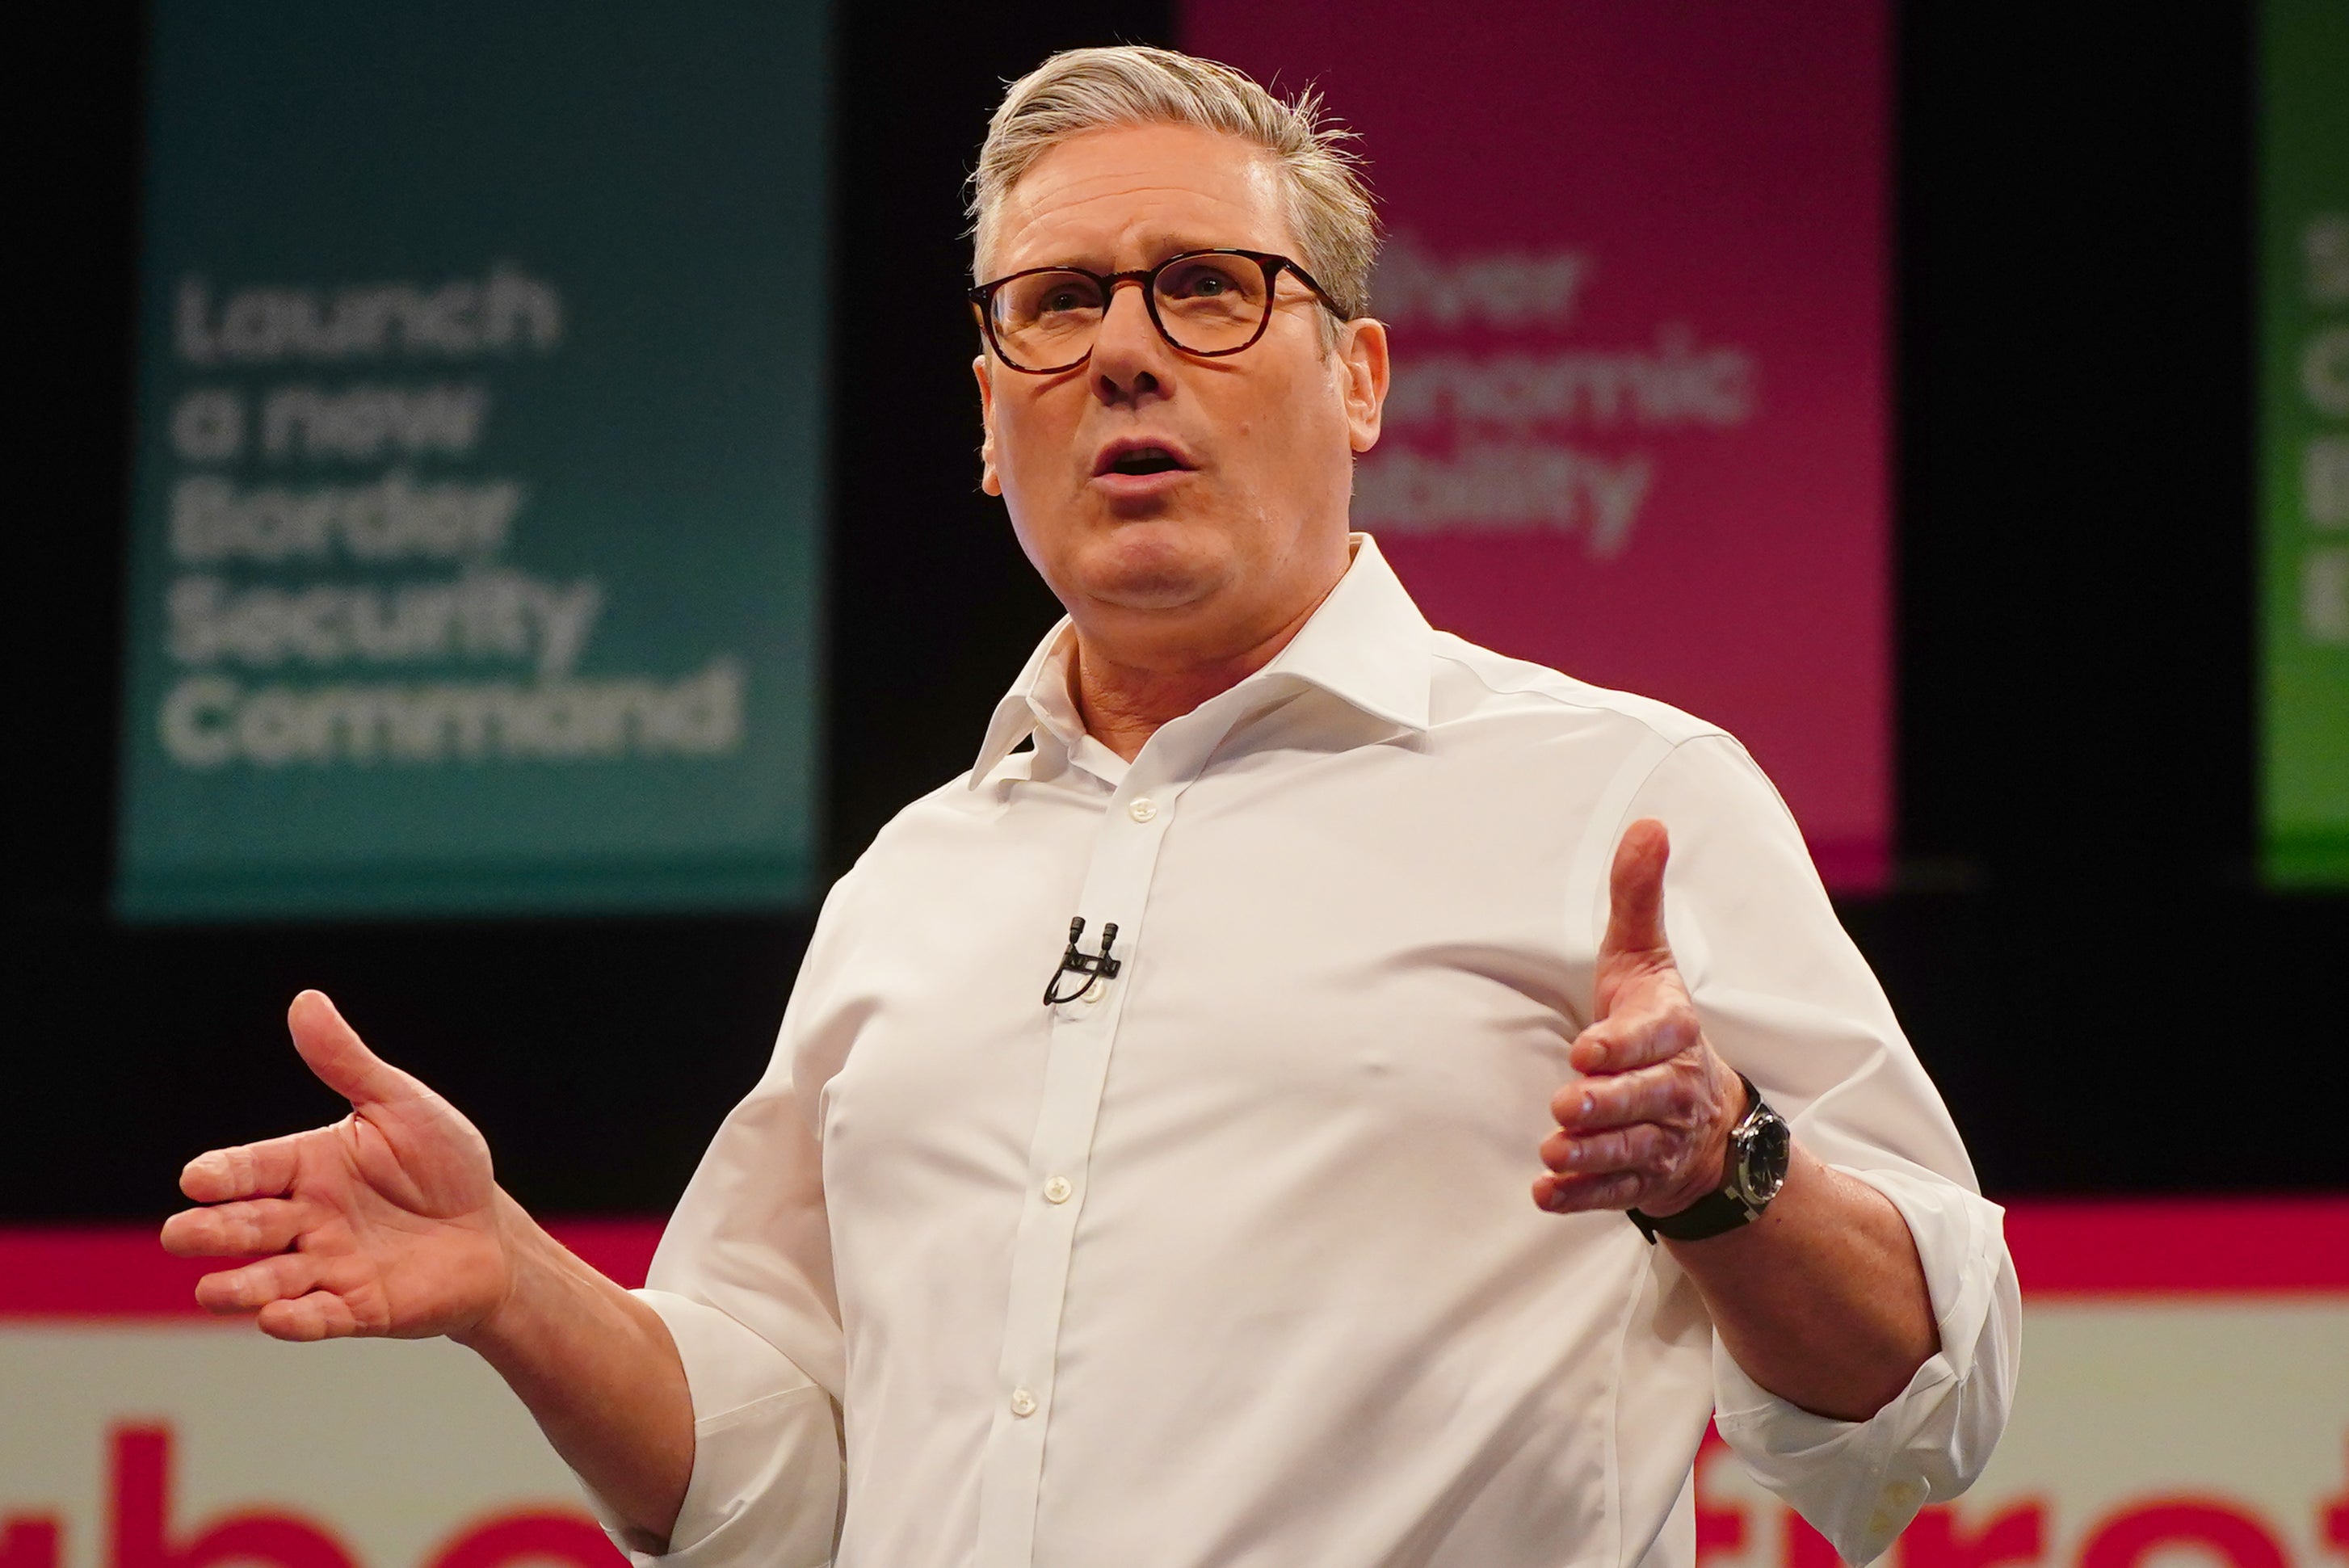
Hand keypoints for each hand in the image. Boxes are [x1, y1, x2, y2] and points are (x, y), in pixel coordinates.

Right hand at [161, 990, 510, 1341]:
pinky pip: (320, 1317)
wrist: (489, 1232)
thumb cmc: (443, 1165)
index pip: (252, 1168)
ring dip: (240, 1286)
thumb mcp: (401, 1106)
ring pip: (270, 1278)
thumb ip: (349, 1064)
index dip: (223, 1174)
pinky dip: (297, 1319)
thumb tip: (305, 1001)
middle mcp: (305, 1219)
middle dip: (213, 1231)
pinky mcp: (356, 1309)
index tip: (197, 1178)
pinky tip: (277, 1318)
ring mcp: (326, 1267)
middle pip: (246, 1225)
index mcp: (306, 1166)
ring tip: (213, 1290)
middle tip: (182, 1234)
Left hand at [1534, 818, 1744, 1218]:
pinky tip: (1544, 1196)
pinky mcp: (1643, 1176)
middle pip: (1644, 1100)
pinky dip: (1581, 1198)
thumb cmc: (1655, 1024)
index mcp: (1674, 1031)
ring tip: (1553, 1154)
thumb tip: (1648, 823)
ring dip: (1592, 1155)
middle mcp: (1673, 1088)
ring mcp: (1661, 1139)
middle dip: (1607, 1104)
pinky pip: (1616, 1191)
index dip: (1623, 1046)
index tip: (1585, 1050)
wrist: (1704, 1118)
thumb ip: (1637, 897)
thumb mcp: (1646, 957)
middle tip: (1566, 1105)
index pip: (1657, 1037)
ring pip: (1630, 1150)